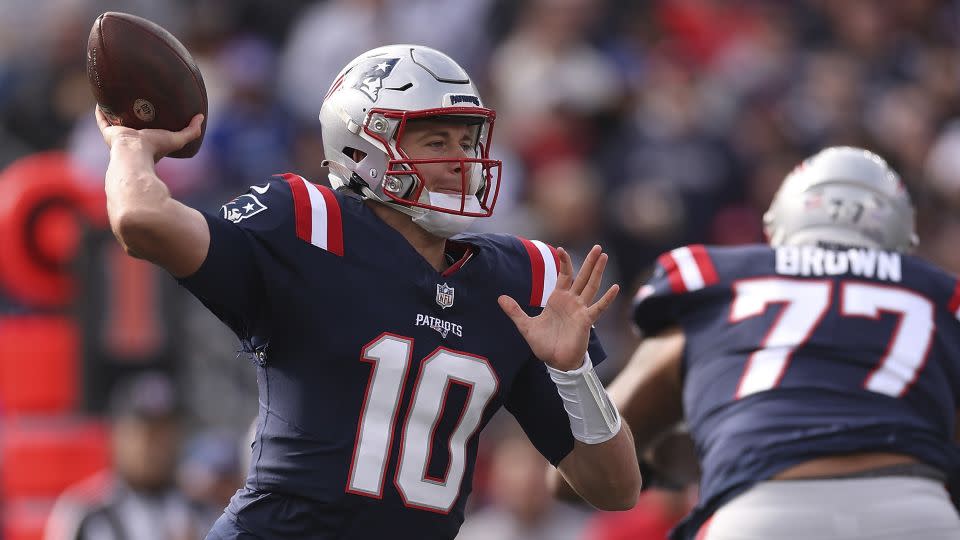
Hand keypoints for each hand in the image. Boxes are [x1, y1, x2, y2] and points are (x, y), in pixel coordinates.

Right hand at [95, 106, 202, 161]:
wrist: (134, 153)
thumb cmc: (155, 148)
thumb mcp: (177, 138)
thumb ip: (191, 131)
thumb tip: (201, 117)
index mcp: (147, 143)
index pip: (150, 132)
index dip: (152, 122)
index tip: (154, 110)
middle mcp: (132, 141)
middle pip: (132, 126)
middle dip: (133, 115)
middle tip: (135, 100)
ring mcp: (119, 136)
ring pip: (116, 121)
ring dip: (116, 112)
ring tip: (117, 96)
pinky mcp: (108, 132)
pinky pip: (102, 119)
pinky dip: (101, 110)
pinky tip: (102, 98)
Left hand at [499, 245, 619, 370]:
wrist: (555, 361)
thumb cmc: (544, 344)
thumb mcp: (525, 325)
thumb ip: (515, 311)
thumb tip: (500, 298)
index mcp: (558, 299)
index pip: (564, 275)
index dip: (564, 262)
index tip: (561, 248)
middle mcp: (572, 301)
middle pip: (582, 277)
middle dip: (590, 262)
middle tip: (598, 247)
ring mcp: (580, 310)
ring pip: (591, 286)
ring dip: (598, 272)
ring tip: (604, 256)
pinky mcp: (586, 321)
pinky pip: (598, 307)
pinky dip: (607, 298)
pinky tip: (615, 287)